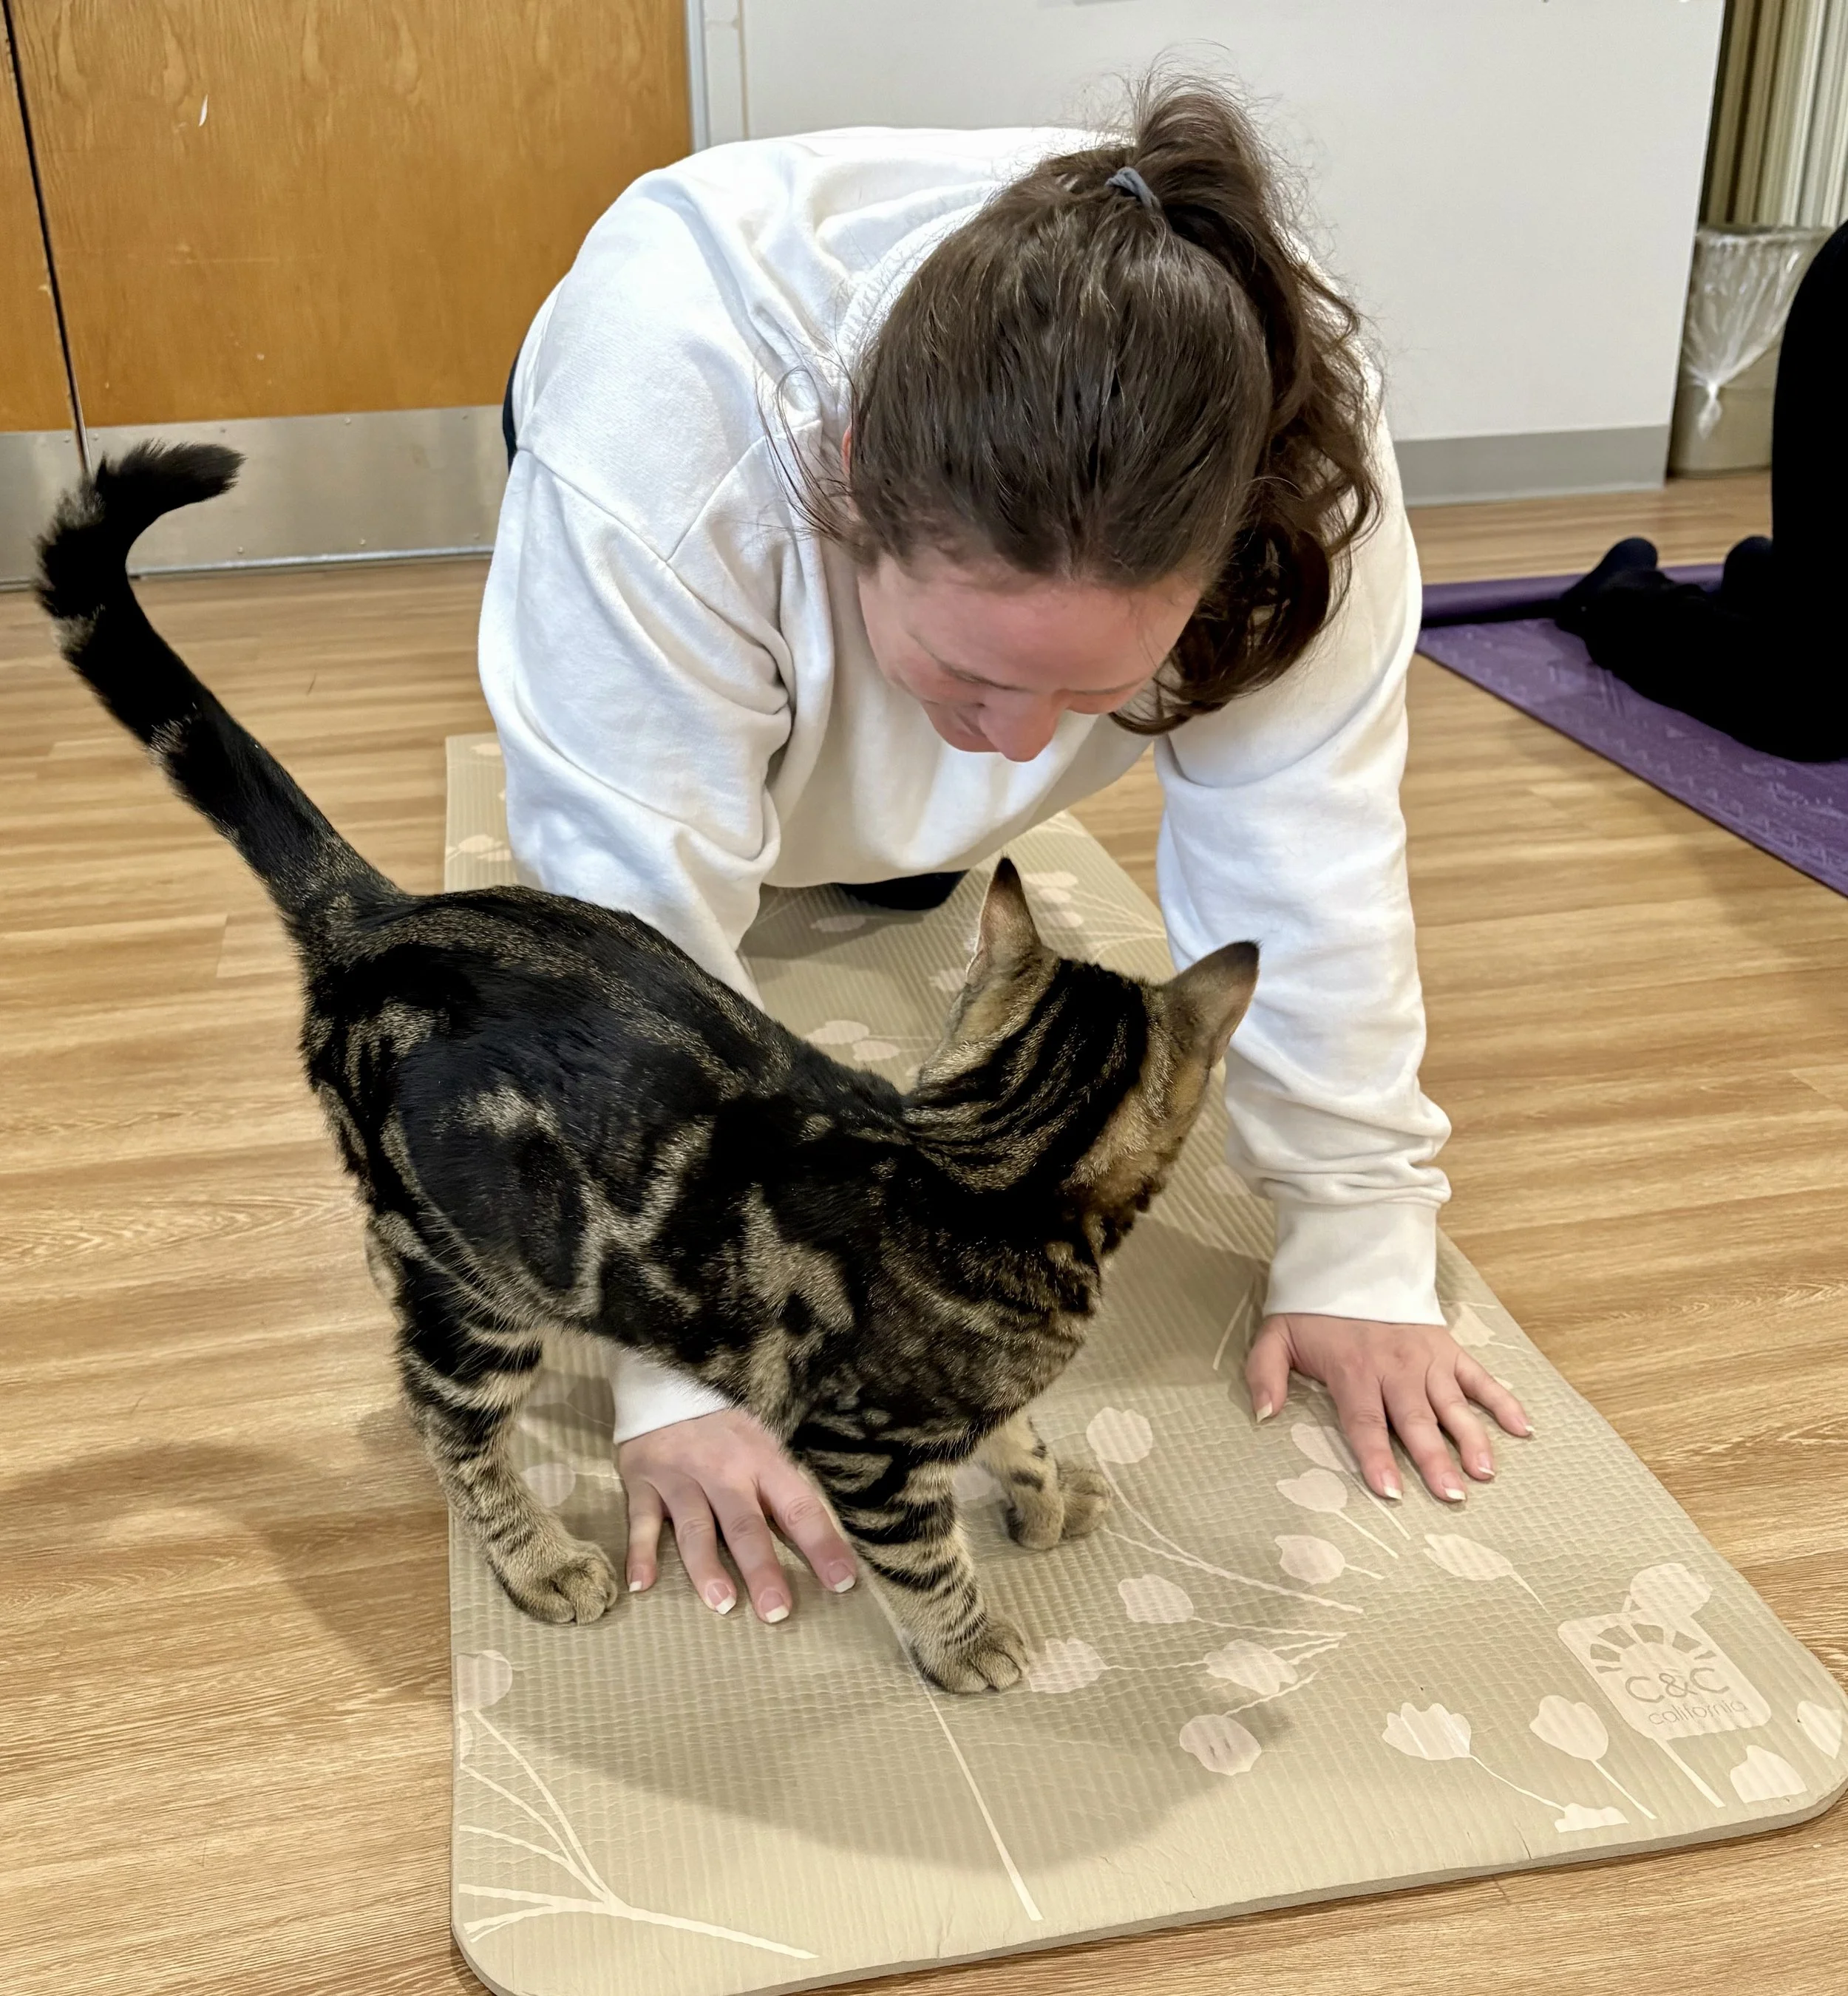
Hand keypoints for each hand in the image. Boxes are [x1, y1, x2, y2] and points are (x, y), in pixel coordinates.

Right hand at [617, 1406, 857, 1621]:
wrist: (669, 1380)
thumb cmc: (727, 1423)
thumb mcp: (765, 1441)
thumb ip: (782, 1487)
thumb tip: (822, 1538)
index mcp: (763, 1461)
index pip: (799, 1508)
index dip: (822, 1544)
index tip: (842, 1582)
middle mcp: (723, 1471)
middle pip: (745, 1525)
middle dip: (762, 1569)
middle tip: (776, 1611)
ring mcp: (680, 1476)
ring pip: (695, 1527)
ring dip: (707, 1567)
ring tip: (722, 1603)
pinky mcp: (643, 1480)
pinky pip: (641, 1520)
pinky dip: (638, 1553)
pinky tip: (641, 1584)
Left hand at [1246, 1312, 1529, 1503]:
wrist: (1351, 1259)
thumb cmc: (1313, 1309)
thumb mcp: (1276, 1336)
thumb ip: (1266, 1374)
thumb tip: (1263, 1416)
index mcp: (1354, 1370)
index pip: (1365, 1422)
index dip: (1377, 1457)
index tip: (1391, 1491)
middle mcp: (1395, 1368)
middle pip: (1416, 1421)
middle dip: (1434, 1460)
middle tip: (1451, 1495)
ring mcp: (1427, 1359)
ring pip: (1453, 1405)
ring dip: (1472, 1439)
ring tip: (1485, 1472)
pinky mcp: (1448, 1349)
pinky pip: (1480, 1377)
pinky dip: (1503, 1400)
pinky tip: (1523, 1428)